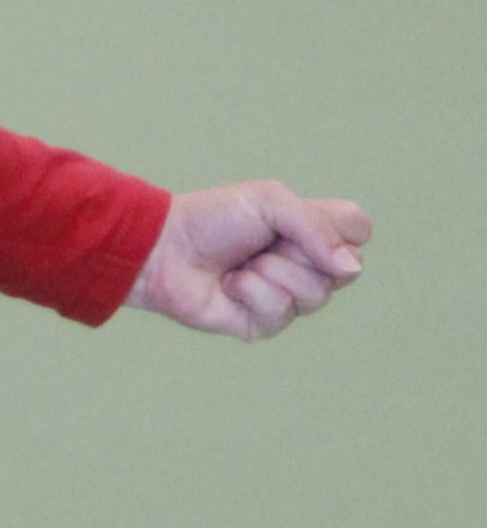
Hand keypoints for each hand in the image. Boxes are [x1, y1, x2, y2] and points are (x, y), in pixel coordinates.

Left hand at [126, 181, 370, 339]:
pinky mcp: (265, 325)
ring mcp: (290, 298)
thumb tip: (350, 269)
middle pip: (347, 270)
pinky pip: (280, 311)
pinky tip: (230, 285)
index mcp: (315, 230)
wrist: (165, 249)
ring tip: (244, 264)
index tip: (296, 220)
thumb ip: (317, 227)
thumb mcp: (271, 203)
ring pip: (316, 294)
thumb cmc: (215, 219)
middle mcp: (309, 266)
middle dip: (301, 251)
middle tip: (265, 243)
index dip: (337, 228)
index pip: (361, 230)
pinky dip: (250, 291)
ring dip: (272, 272)